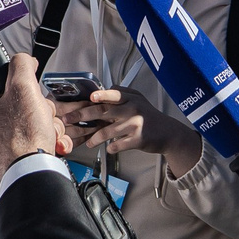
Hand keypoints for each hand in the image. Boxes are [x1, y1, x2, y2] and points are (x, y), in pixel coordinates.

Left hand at [0, 54, 72, 167]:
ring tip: (48, 135)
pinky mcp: (21, 154)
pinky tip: (53, 145)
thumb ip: (22, 65)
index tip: (34, 94)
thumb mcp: (23, 88)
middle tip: (42, 118)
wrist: (31, 172)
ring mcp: (7, 142)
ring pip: (38, 122)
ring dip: (51, 126)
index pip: (10, 86)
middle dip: (44, 111)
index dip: (28, 89)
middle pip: (28, 104)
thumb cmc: (23, 136)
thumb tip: (23, 58)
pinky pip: (40, 139)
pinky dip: (52, 141)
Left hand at [72, 89, 203, 173]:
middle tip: (70, 120)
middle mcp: (133, 109)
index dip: (102, 95)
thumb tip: (104, 89)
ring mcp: (135, 125)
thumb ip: (122, 93)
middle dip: (84, 115)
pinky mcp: (138, 140)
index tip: (90, 97)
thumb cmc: (149, 116)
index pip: (114, 94)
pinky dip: (111, 148)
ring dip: (95, 138)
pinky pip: (118, 145)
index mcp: (131, 99)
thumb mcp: (138, 99)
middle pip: (105, 112)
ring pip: (108, 131)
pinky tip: (109, 148)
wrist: (168, 133)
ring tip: (89, 142)